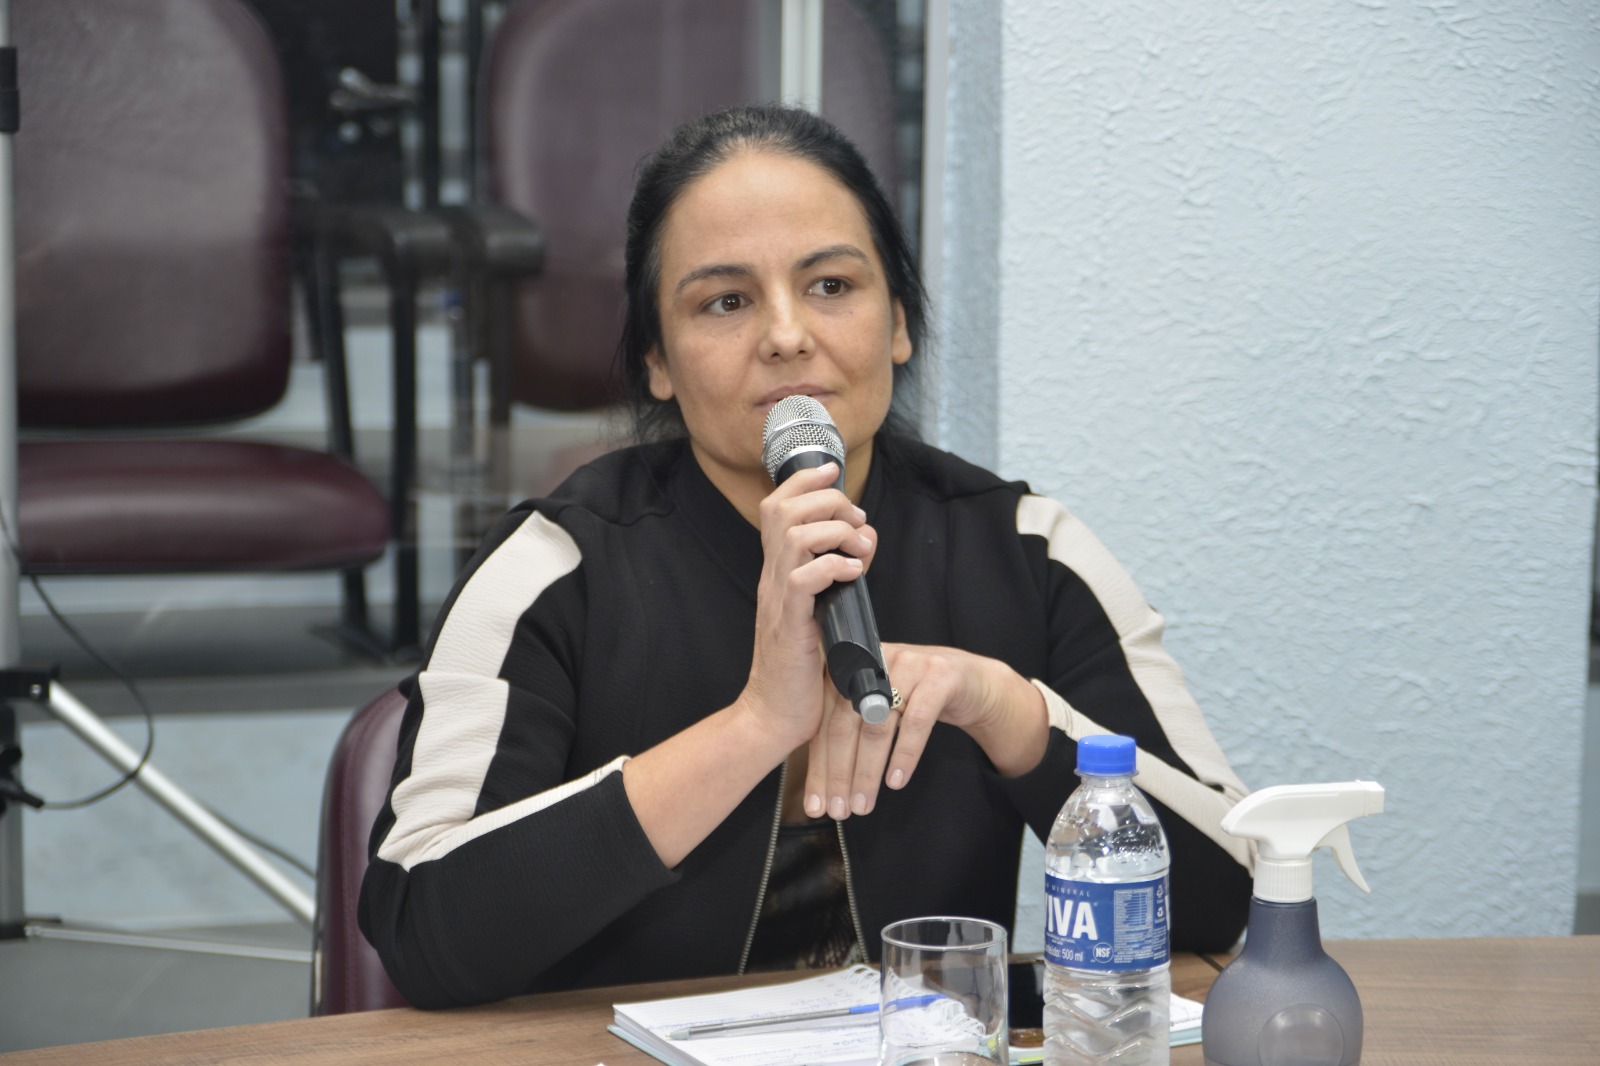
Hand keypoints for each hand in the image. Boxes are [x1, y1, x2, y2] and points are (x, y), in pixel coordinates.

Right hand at [737, 462, 877, 749]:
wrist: (774, 714)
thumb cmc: (802, 666)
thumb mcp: (821, 609)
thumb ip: (839, 573)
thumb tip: (865, 540)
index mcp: (777, 570)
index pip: (777, 505)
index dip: (804, 480)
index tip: (832, 471)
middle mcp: (771, 577)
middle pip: (784, 509)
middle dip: (829, 502)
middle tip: (856, 524)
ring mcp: (777, 599)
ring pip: (797, 536)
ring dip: (837, 532)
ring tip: (858, 552)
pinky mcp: (790, 623)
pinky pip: (805, 577)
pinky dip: (835, 566)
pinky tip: (854, 574)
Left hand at [803, 643, 1048, 818]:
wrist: (972, 682)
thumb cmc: (916, 700)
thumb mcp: (879, 708)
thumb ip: (850, 730)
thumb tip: (822, 787)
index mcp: (851, 667)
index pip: (824, 720)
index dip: (819, 765)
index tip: (816, 805)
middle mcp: (875, 660)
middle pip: (846, 721)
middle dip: (840, 772)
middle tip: (840, 810)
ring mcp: (908, 664)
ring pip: (879, 724)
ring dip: (868, 770)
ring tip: (864, 803)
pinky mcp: (940, 676)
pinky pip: (917, 721)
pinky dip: (904, 754)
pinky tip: (896, 781)